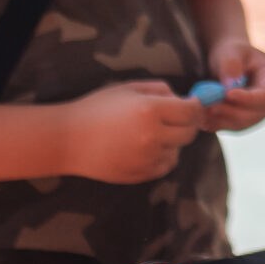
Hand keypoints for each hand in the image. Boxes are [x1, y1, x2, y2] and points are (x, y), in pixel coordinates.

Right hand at [57, 81, 204, 183]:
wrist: (67, 140)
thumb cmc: (96, 109)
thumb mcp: (127, 89)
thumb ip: (159, 89)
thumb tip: (184, 98)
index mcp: (149, 110)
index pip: (191, 111)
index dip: (197, 106)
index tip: (194, 104)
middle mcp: (152, 136)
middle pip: (189, 132)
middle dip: (187, 123)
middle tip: (176, 118)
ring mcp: (146, 158)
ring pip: (178, 150)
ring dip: (172, 141)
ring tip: (152, 133)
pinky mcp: (140, 174)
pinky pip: (164, 165)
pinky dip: (162, 157)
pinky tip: (145, 148)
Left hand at [198, 40, 264, 132]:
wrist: (228, 61)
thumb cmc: (231, 52)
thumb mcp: (231, 51)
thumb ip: (231, 65)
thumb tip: (230, 85)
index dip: (248, 98)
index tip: (227, 94)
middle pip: (256, 113)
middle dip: (231, 111)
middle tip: (209, 106)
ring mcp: (261, 110)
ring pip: (244, 123)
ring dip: (222, 120)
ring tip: (202, 111)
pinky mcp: (247, 119)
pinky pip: (233, 127)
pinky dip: (218, 124)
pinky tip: (203, 118)